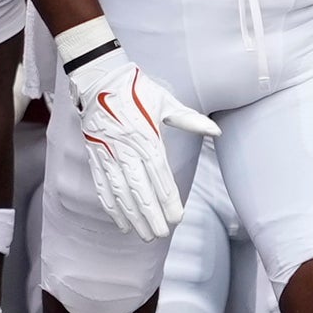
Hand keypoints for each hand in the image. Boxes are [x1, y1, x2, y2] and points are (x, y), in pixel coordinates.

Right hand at [62, 33, 215, 239]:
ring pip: (120, 191)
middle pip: (139, 189)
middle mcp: (126, 149)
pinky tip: (119, 222)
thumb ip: (190, 120)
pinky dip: (110, 206)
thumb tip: (216, 132)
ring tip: (143, 234)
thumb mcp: (165, 101)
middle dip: (151, 215)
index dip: (168, 199)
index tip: (177, 218)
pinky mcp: (95, 156)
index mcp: (146, 136)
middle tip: (161, 235)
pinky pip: (102, 185)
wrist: (98, 78)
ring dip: (131, 216)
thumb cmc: (136, 90)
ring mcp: (108, 154)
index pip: (159, 175)